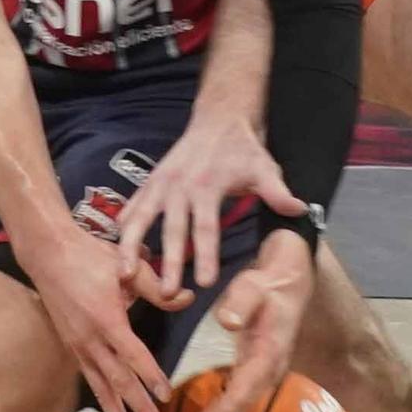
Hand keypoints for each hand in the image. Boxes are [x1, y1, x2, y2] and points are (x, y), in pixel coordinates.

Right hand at [26, 228, 185, 411]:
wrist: (48, 253)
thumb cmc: (90, 256)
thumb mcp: (128, 267)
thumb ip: (159, 287)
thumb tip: (188, 298)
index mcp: (107, 320)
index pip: (134, 356)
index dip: (151, 377)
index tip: (166, 397)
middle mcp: (91, 340)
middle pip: (117, 381)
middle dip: (137, 410)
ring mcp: (79, 346)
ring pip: (101, 388)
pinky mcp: (72, 346)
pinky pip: (91, 379)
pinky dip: (103, 400)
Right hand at [115, 103, 304, 297]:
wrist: (219, 119)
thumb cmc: (243, 150)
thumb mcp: (264, 168)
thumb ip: (278, 192)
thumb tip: (299, 210)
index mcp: (207, 186)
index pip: (206, 227)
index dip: (205, 255)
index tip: (205, 282)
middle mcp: (180, 187)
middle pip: (172, 230)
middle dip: (169, 262)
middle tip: (167, 293)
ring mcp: (161, 184)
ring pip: (141, 219)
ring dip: (131, 247)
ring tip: (124, 274)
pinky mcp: (150, 183)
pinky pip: (132, 207)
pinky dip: (121, 227)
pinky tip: (112, 249)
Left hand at [182, 230, 314, 411]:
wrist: (289, 283)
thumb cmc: (267, 285)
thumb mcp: (254, 285)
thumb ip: (240, 302)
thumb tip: (226, 321)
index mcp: (267, 355)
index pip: (241, 393)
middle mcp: (269, 370)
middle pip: (241, 408)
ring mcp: (265, 373)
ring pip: (241, 406)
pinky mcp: (258, 371)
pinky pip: (240, 397)